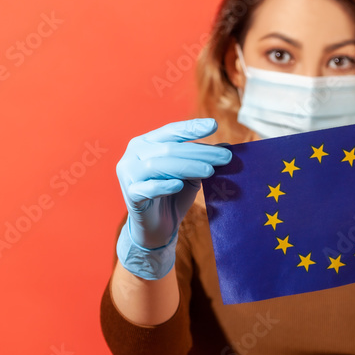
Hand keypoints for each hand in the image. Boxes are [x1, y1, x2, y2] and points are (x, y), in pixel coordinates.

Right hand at [115, 118, 231, 279]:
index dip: (191, 128)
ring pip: (158, 166)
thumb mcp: (189, 176)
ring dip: (187, 167)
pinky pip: (147, 188)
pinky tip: (178, 185)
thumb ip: (201, 160)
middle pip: (169, 149)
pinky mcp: (130, 195)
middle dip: (199, 152)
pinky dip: (163, 186)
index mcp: (146, 143)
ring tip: (210, 171)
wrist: (156, 229)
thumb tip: (226, 146)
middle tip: (225, 156)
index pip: (170, 131)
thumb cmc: (172, 197)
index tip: (214, 125)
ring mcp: (129, 174)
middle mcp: (134, 154)